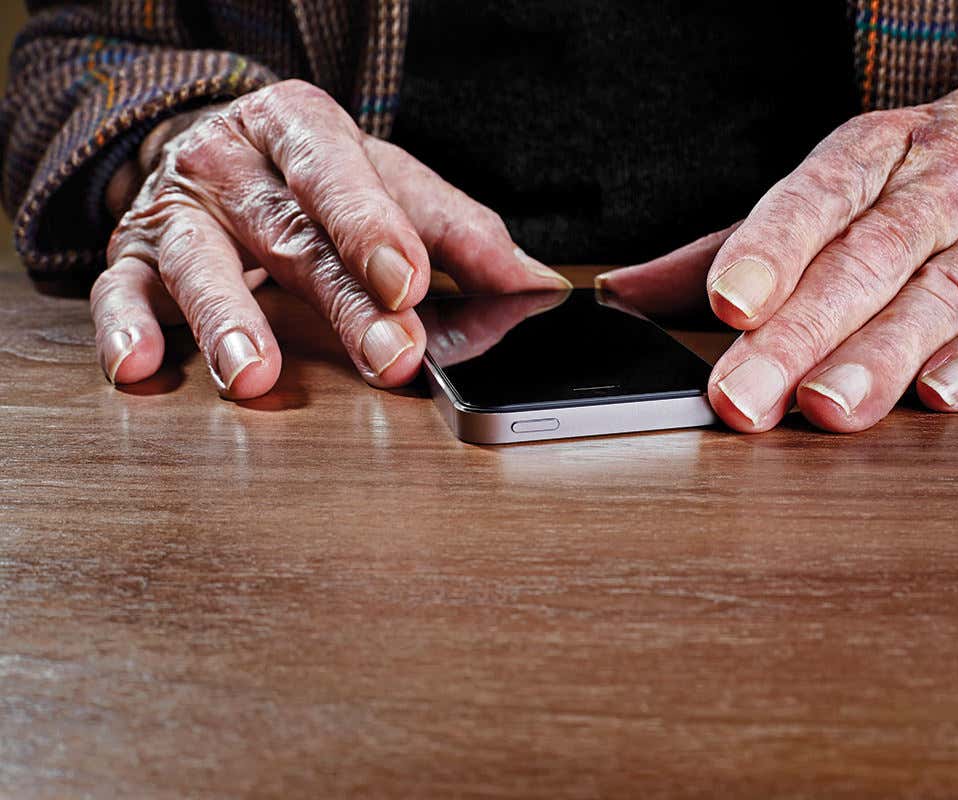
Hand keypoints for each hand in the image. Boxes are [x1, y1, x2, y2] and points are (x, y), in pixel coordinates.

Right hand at [91, 79, 569, 397]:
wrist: (216, 148)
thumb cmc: (317, 178)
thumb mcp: (391, 186)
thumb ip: (461, 235)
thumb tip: (538, 288)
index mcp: (301, 127)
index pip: (339, 170)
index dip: (372, 225)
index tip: (408, 281)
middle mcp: (232, 161)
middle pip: (290, 234)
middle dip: (341, 301)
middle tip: (390, 355)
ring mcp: (176, 209)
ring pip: (197, 263)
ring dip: (228, 321)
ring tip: (254, 374)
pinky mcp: (132, 258)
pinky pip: (118, 292)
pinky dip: (124, 330)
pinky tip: (141, 366)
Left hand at [598, 82, 957, 431]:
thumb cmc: (936, 179)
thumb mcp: (840, 189)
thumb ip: (736, 245)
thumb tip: (625, 290)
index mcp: (875, 156)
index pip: (814, 199)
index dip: (767, 249)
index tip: (725, 302)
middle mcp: (942, 188)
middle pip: (864, 262)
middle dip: (798, 334)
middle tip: (745, 395)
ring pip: (939, 294)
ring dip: (880, 355)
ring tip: (828, 405)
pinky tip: (947, 392)